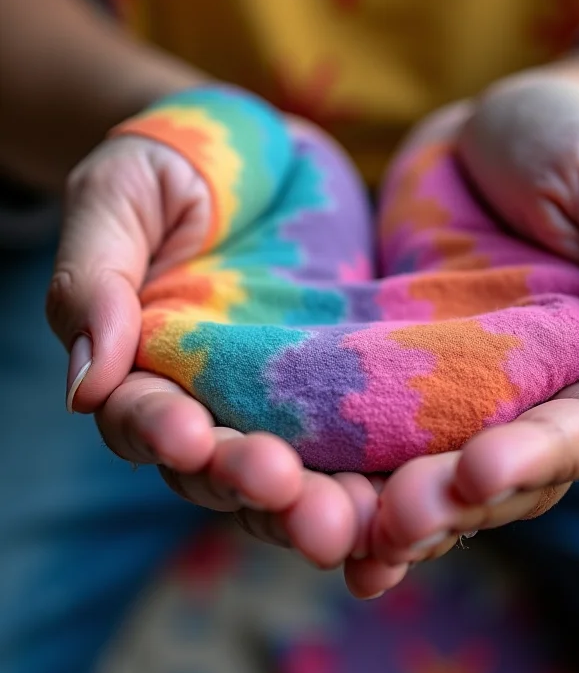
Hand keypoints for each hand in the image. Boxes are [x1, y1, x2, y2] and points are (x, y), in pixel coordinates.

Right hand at [45, 131, 406, 589]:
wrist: (270, 149)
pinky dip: (377, 479)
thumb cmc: (178, 161)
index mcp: (148, 365)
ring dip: (315, 504)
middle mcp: (216, 397)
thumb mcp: (120, 195)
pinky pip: (362, 440)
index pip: (143, 418)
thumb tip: (85, 384)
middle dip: (250, 487)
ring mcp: (287, 396)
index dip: (160, 433)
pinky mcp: (349, 383)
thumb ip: (96, 277)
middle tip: (284, 495)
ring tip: (345, 522)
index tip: (187, 437)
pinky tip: (398, 501)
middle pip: (222, 469)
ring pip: (295, 473)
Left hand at [359, 75, 578, 573]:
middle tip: (393, 526)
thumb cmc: (569, 144)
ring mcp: (458, 397)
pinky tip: (299, 513)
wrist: (482, 136)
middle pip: (497, 481)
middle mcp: (530, 400)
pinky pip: (371, 440)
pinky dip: (343, 479)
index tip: (481, 471)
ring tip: (336, 540)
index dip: (534, 459)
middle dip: (447, 506)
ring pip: (431, 479)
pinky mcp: (396, 381)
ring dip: (387, 518)